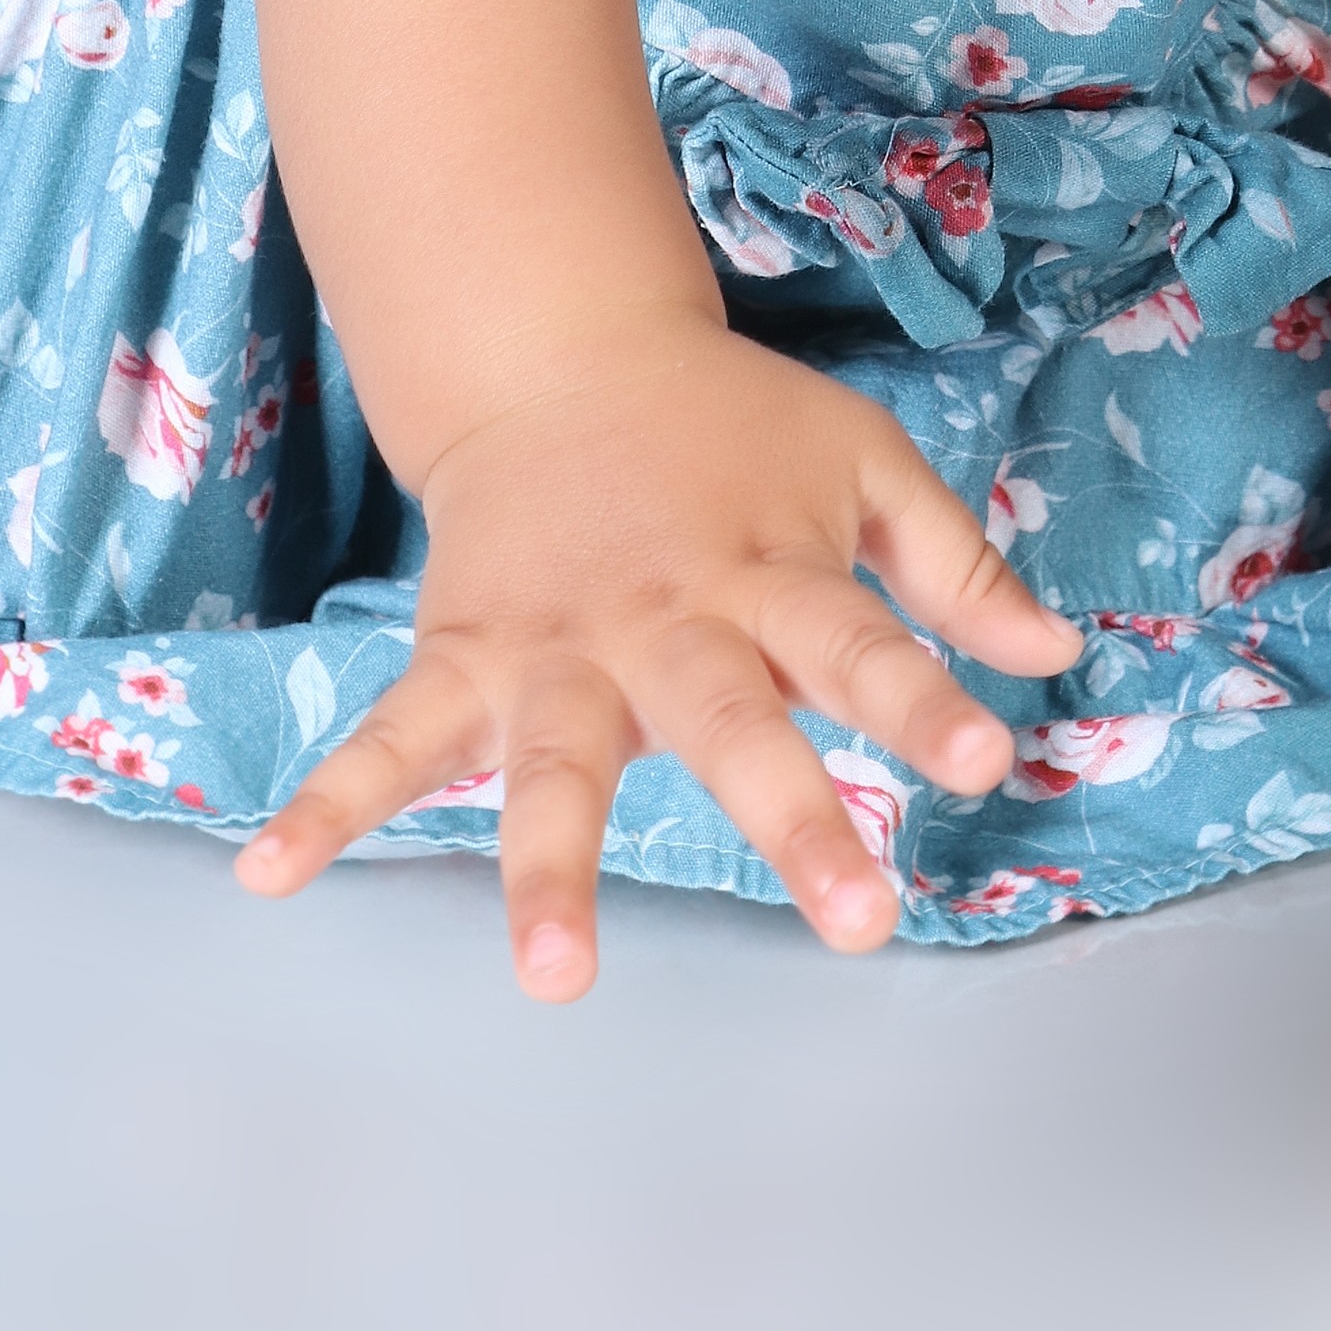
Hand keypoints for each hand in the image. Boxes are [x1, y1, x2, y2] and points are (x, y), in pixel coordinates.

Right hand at [233, 314, 1082, 991]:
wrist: (562, 354)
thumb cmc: (732, 430)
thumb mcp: (861, 463)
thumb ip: (955, 564)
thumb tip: (1057, 654)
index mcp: (769, 571)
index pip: (862, 641)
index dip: (927, 695)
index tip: (992, 754)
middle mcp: (666, 619)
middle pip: (732, 725)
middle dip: (794, 821)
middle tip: (860, 920)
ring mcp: (556, 646)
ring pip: (555, 762)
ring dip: (549, 865)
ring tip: (551, 975)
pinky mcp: (465, 658)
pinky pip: (392, 738)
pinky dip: (329, 802)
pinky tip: (273, 874)